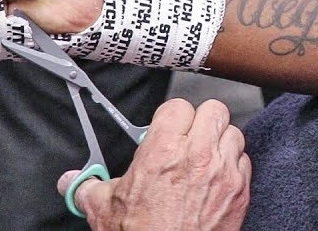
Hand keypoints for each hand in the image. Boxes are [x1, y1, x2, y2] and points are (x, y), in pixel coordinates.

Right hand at [61, 99, 250, 230]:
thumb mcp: (104, 210)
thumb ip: (88, 187)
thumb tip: (73, 180)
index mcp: (162, 151)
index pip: (178, 107)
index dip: (171, 118)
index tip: (167, 130)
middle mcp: (197, 155)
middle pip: (214, 110)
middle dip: (201, 121)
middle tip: (190, 138)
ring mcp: (223, 171)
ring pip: (234, 132)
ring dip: (221, 142)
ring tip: (206, 158)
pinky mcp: (240, 190)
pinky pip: (245, 161)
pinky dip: (234, 166)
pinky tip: (219, 178)